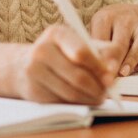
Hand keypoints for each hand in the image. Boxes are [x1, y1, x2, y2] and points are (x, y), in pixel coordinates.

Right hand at [0, 25, 118, 104]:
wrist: (23, 63)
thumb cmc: (61, 52)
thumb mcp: (79, 43)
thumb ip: (101, 52)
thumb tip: (113, 69)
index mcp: (57, 34)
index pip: (81, 52)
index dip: (99, 67)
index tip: (111, 77)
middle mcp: (41, 50)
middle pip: (77, 76)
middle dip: (97, 87)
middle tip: (108, 92)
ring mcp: (34, 71)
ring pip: (70, 92)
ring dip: (89, 98)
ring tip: (100, 97)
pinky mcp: (32, 90)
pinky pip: (61, 101)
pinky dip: (76, 103)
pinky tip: (83, 99)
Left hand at [90, 3, 137, 75]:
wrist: (133, 14)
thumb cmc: (109, 28)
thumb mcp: (97, 29)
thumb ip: (94, 45)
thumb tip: (92, 68)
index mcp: (106, 17)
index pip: (100, 38)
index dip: (96, 58)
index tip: (94, 72)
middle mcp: (127, 20)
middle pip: (119, 44)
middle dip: (113, 64)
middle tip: (106, 80)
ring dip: (131, 61)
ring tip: (123, 74)